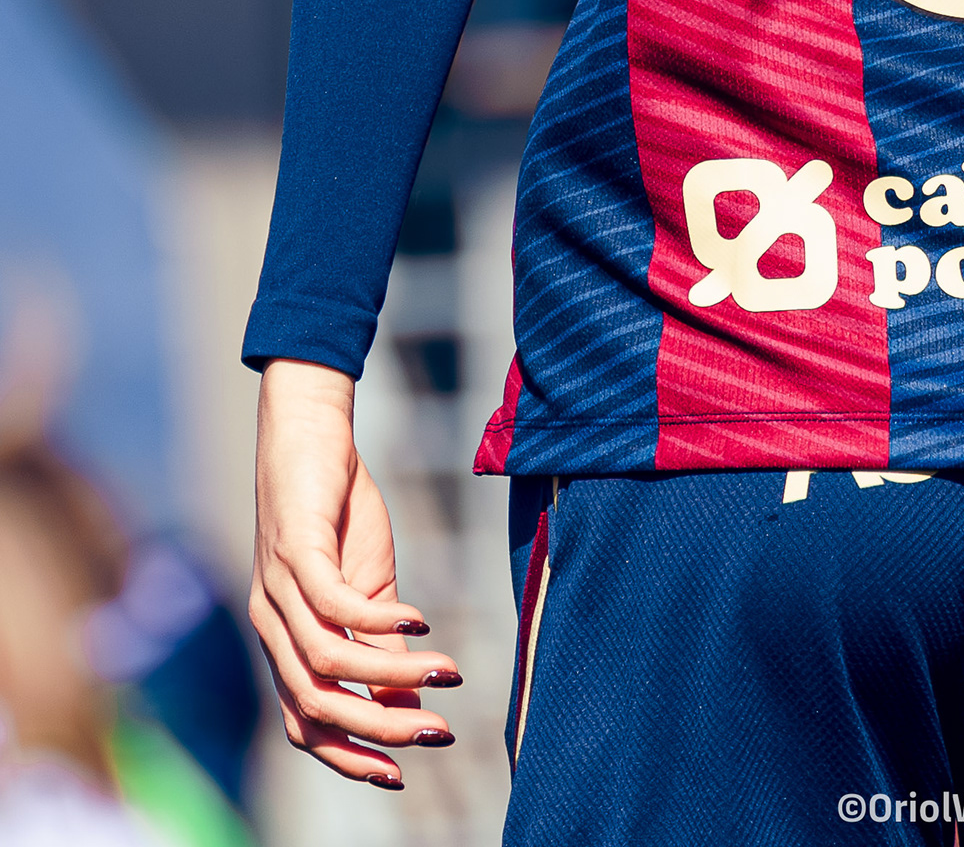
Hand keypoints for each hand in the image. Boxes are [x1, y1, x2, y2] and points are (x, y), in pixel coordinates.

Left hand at [250, 358, 462, 788]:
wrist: (310, 433)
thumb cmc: (339, 511)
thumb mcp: (371, 587)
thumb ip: (382, 647)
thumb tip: (411, 707)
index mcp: (285, 643)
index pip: (306, 724)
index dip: (348, 757)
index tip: (401, 775)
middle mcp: (271, 627)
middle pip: (315, 705)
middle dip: (378, 729)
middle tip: (438, 732)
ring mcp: (278, 591)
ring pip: (326, 663)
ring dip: (390, 677)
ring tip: (447, 674)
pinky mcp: (294, 551)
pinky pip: (333, 604)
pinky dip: (377, 619)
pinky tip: (420, 617)